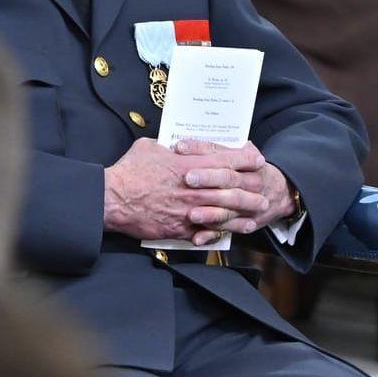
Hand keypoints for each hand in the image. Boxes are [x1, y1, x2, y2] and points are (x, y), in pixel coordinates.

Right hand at [104, 138, 270, 245]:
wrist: (113, 199)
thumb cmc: (128, 172)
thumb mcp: (149, 147)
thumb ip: (168, 146)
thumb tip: (176, 145)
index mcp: (189, 165)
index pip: (227, 160)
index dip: (245, 159)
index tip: (257, 159)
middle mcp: (195, 188)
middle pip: (234, 189)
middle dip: (253, 189)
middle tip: (264, 191)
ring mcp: (190, 210)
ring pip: (226, 212)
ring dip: (244, 213)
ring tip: (256, 214)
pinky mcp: (181, 228)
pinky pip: (208, 231)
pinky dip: (223, 231)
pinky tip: (233, 231)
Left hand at [173, 139, 295, 235]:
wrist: (282, 193)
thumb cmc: (252, 170)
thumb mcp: (244, 154)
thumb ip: (218, 149)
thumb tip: (182, 143)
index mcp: (248, 162)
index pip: (223, 153)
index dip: (201, 149)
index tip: (180, 147)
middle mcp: (251, 182)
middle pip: (229, 178)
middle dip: (208, 178)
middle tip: (188, 178)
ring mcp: (250, 204)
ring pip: (231, 207)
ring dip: (211, 212)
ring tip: (192, 214)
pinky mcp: (247, 223)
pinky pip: (229, 230)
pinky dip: (212, 234)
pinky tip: (198, 236)